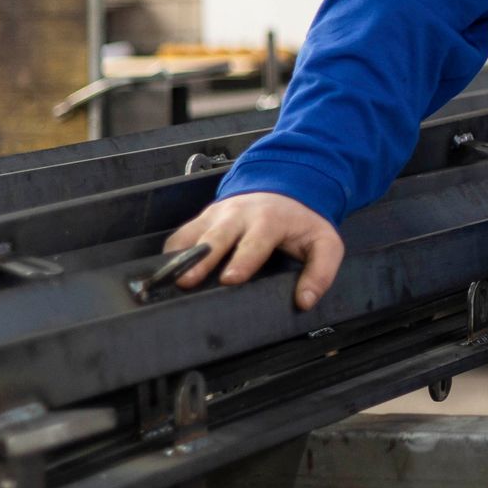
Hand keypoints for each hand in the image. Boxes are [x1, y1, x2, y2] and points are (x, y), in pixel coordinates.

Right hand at [162, 192, 343, 309]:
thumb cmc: (301, 221)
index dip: (243, 260)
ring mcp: (216, 215)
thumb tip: (305, 301)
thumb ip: (321, 272)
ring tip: (166, 279)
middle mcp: (238, 215)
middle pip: (216, 237)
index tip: (230, 278)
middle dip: (201, 258)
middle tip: (188, 281)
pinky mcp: (200, 220)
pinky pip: (180, 236)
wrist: (284, 187)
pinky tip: (162, 272)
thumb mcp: (324, 243)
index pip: (255, 241)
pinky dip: (170, 253)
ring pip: (192, 235)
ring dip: (179, 257)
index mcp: (269, 221)